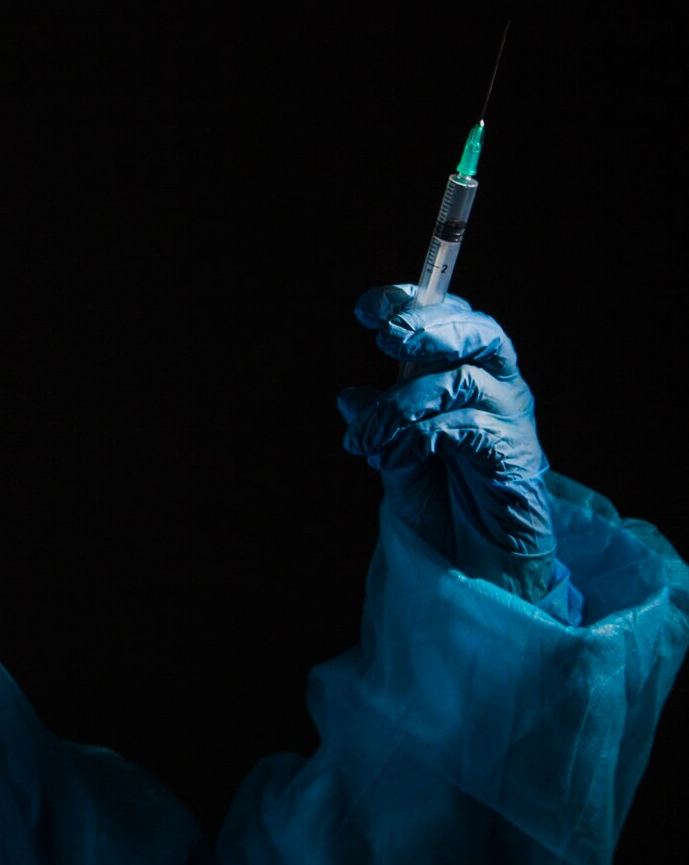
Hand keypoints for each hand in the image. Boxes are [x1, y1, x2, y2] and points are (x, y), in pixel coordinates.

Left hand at [336, 285, 556, 600]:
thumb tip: (348, 397)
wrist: (475, 563)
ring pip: (464, 379)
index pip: (451, 317)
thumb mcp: (396, 457)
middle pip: (478, 331)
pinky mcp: (516, 455)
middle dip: (428, 327)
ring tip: (367, 438)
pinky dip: (420, 438)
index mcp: (468, 371)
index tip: (365, 310)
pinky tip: (392, 458)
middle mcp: (496, 386)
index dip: (411, 302)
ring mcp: (510, 418)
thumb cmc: (441, 502)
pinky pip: (467, 428)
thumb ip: (380, 424)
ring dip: (403, 403)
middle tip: (386, 339)